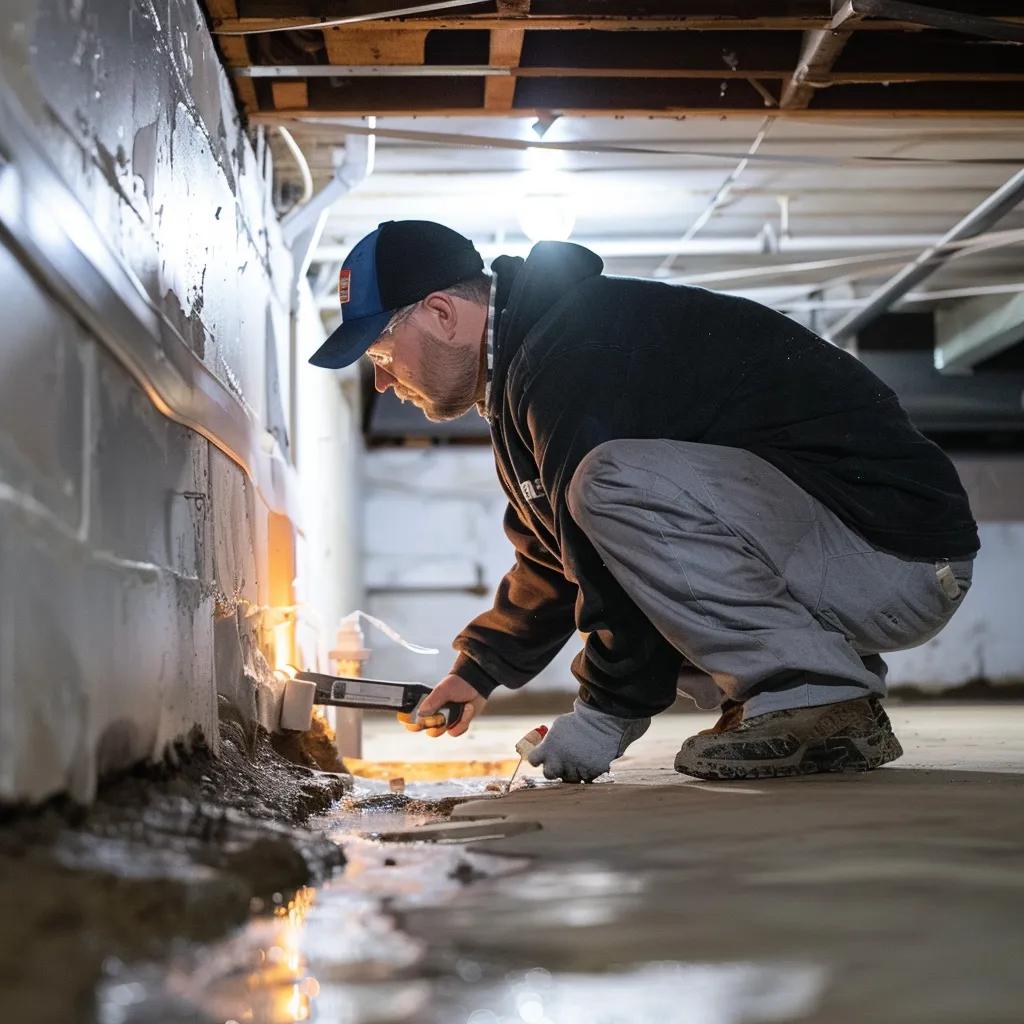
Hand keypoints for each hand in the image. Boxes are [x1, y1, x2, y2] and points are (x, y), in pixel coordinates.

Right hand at [397, 674, 486, 737]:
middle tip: (442, 716)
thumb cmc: (458, 683)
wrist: (478, 683)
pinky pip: (455, 732)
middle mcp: (434, 713)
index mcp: (427, 704)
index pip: (411, 717)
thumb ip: (431, 701)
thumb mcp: (443, 690)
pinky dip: (463, 722)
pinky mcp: (457, 723)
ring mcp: (446, 719)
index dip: (411, 722)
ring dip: (453, 722)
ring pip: (441, 732)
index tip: (417, 722)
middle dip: (434, 725)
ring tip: (463, 708)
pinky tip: (468, 708)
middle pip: (425, 728)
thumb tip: (420, 713)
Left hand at [527, 698, 649, 782]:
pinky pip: (586, 778)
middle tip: (560, 762)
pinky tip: (590, 759)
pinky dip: (587, 771)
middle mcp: (560, 761)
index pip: (534, 760)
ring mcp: (576, 768)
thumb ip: (550, 741)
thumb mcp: (559, 727)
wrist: (603, 720)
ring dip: (572, 770)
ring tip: (579, 756)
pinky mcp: (592, 772)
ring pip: (569, 777)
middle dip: (554, 769)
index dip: (538, 759)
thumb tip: (544, 750)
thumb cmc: (579, 720)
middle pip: (549, 774)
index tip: (542, 757)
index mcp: (549, 748)